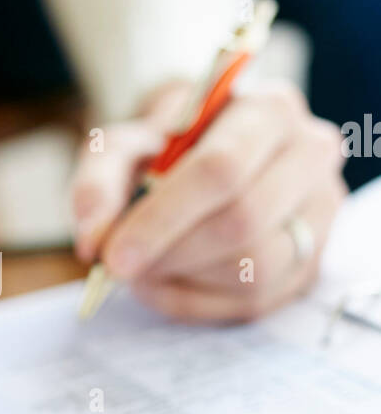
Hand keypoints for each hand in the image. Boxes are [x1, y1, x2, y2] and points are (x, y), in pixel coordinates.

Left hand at [72, 80, 345, 321]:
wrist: (203, 153)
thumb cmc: (166, 148)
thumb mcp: (121, 147)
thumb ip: (98, 184)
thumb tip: (92, 240)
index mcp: (269, 110)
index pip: (221, 169)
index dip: (162, 218)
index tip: (112, 254)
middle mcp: (309, 157)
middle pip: (243, 222)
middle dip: (170, 253)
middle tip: (120, 267)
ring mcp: (320, 215)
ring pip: (254, 270)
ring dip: (184, 279)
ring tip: (143, 267)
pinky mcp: (310, 265)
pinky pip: (254, 303)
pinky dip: (196, 301)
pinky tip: (167, 282)